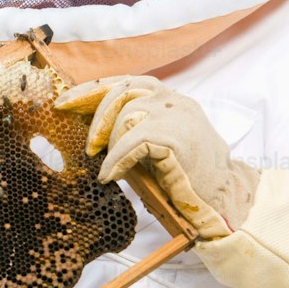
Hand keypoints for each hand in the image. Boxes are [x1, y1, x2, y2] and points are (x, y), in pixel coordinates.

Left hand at [54, 75, 258, 239]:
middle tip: (88, 147)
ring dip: (112, 143)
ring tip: (112, 168)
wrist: (223, 205)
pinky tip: (111, 175)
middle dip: (97, 115)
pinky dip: (117, 160)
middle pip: (124, 89)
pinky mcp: (178, 137)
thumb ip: (132, 133)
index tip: (65, 102)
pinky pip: (134, 140)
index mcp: (172, 101)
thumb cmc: (186, 181)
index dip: (92, 90)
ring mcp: (179, 116)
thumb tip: (92, 132)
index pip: (127, 82)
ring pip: (129, 114)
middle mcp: (177, 102)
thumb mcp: (155, 149)